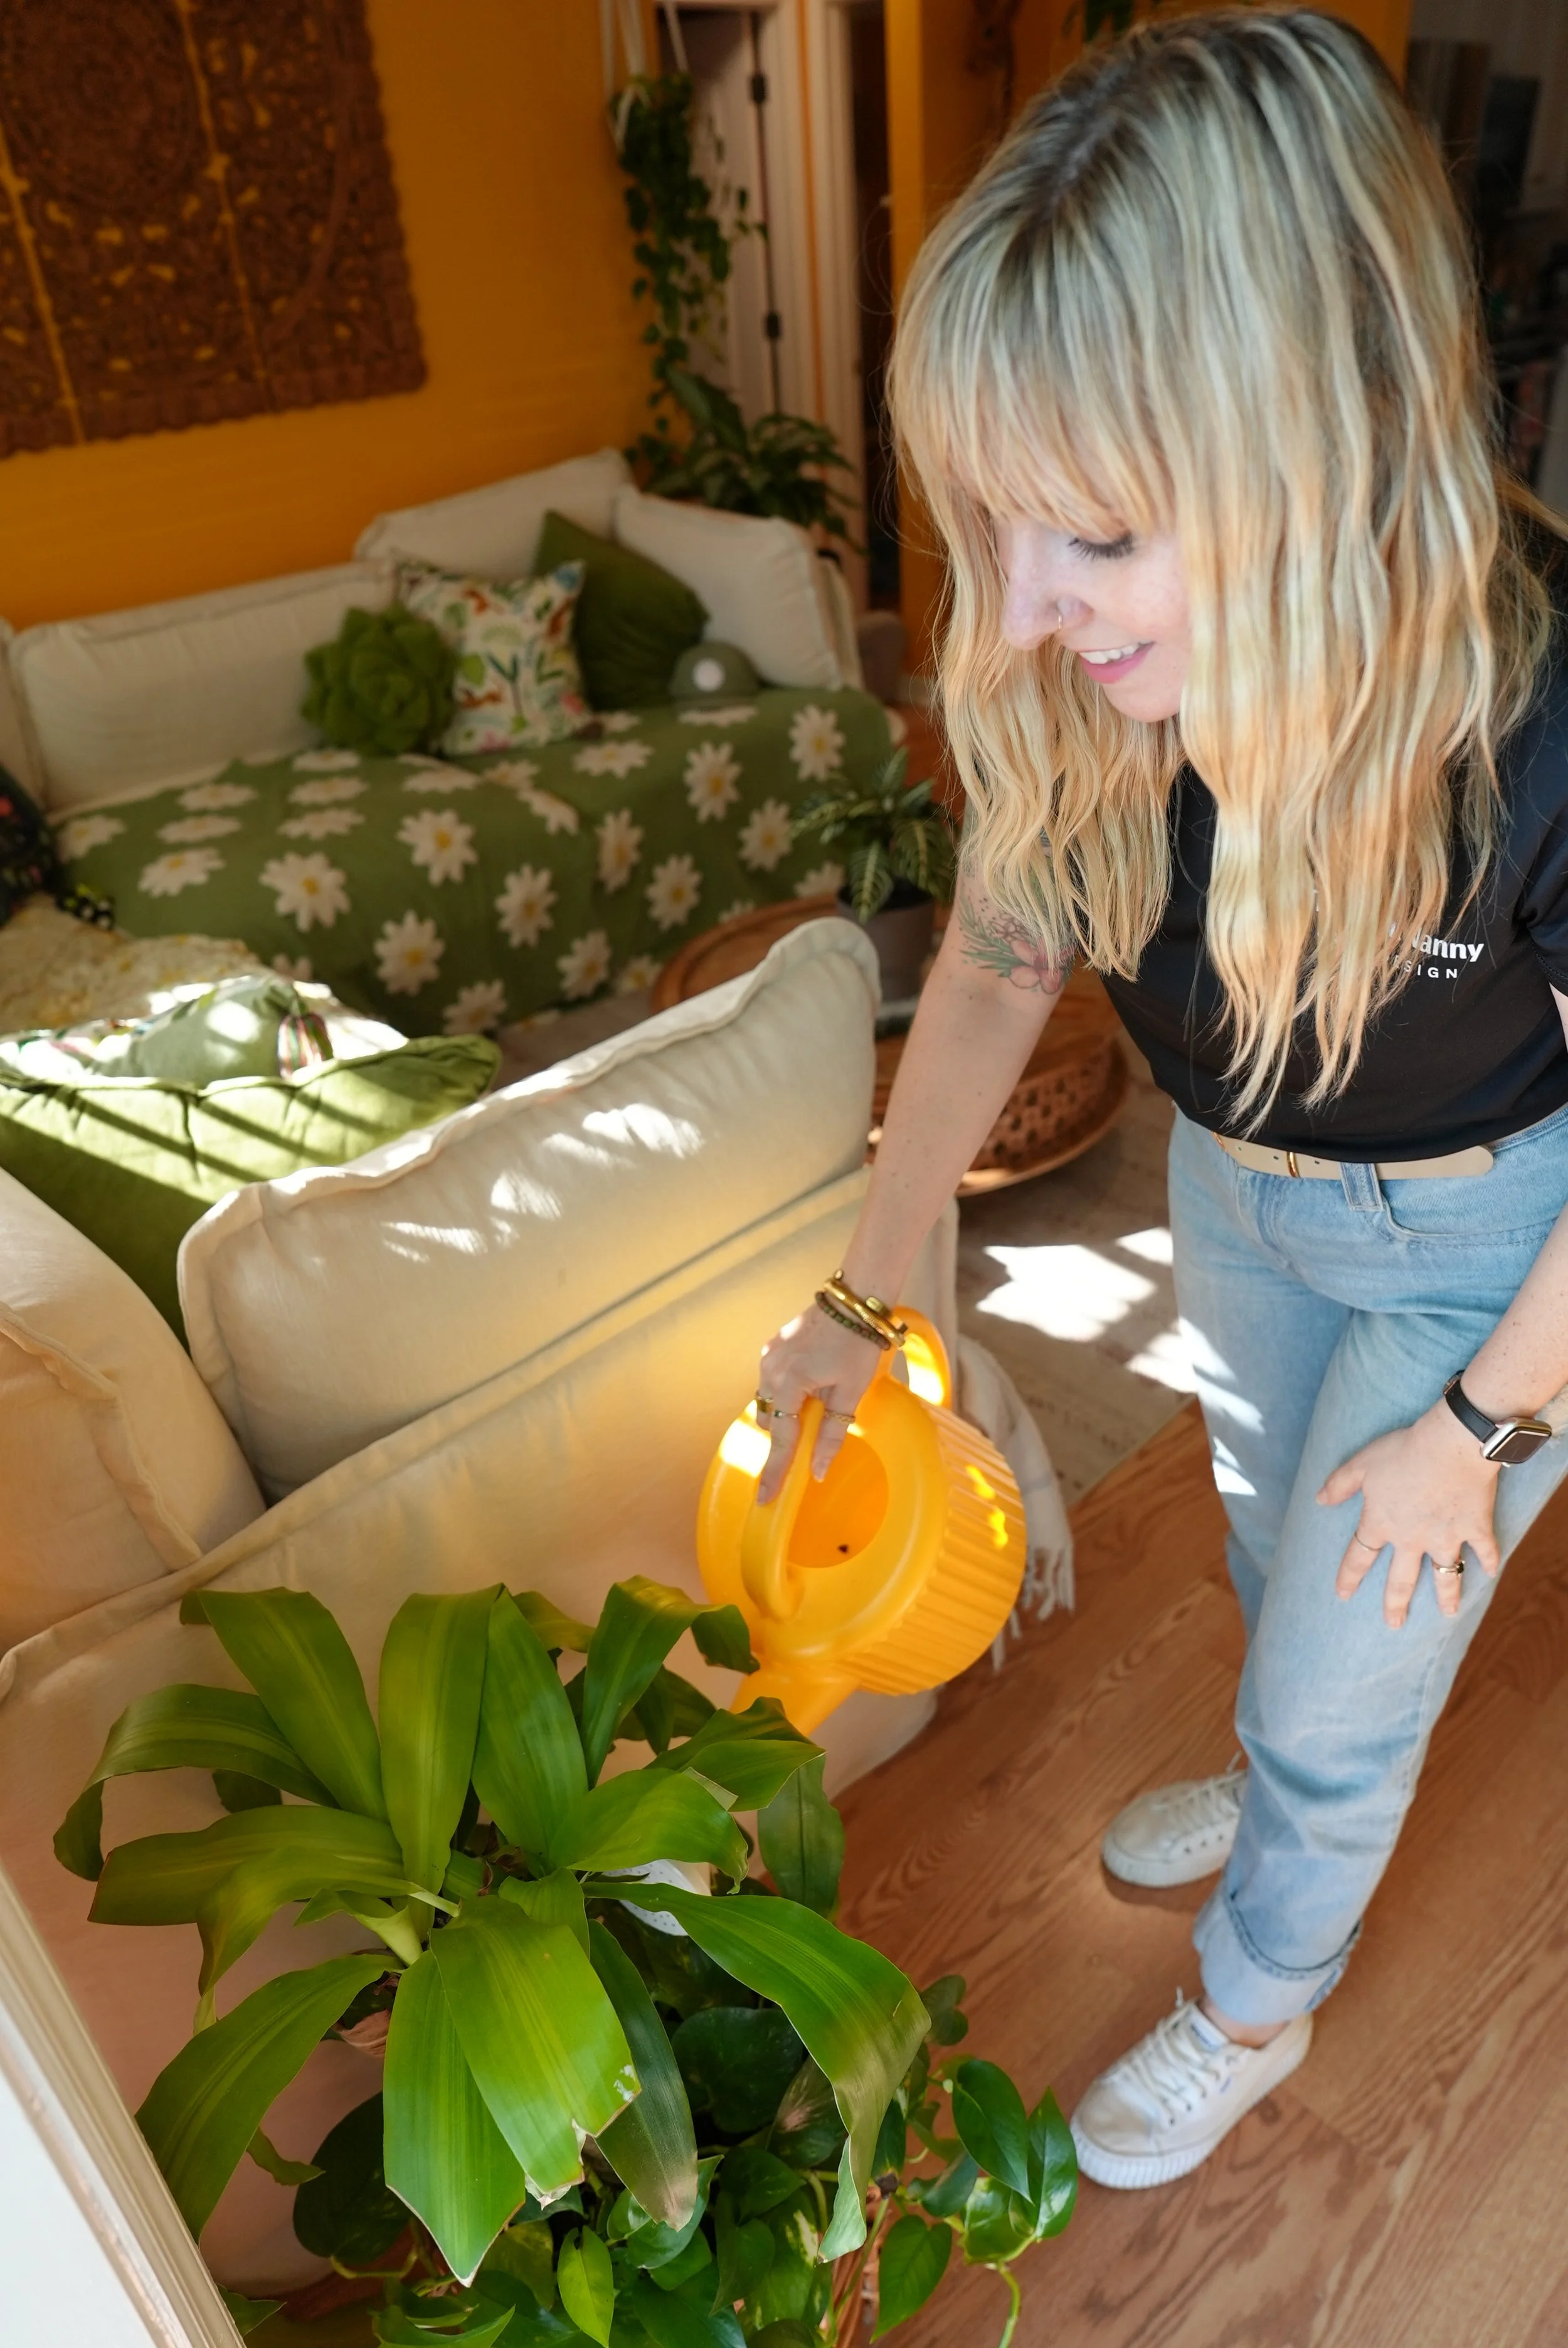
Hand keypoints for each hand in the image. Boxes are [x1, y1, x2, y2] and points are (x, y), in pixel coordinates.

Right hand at [755, 1304, 884, 1502]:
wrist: (856, 1300)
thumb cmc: (859, 1344)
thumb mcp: (852, 1392)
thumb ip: (831, 1433)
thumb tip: (817, 1470)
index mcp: (789, 1382)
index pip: (781, 1439)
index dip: (775, 1472)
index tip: (765, 1498)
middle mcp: (771, 1369)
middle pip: (772, 1421)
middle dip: (786, 1436)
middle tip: (810, 1441)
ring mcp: (769, 1355)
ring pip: (770, 1401)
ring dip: (788, 1411)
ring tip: (819, 1402)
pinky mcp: (774, 1346)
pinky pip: (773, 1381)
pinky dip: (788, 1392)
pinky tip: (812, 1383)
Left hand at [1317, 1401, 1501, 1626]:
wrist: (1451, 1445)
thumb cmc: (1403, 1450)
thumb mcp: (1362, 1463)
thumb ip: (1339, 1484)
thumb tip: (1319, 1500)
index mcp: (1381, 1523)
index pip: (1359, 1556)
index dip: (1349, 1576)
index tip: (1343, 1595)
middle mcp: (1412, 1538)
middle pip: (1401, 1579)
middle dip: (1396, 1604)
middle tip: (1393, 1624)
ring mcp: (1446, 1537)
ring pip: (1446, 1574)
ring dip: (1447, 1595)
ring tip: (1448, 1613)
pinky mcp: (1476, 1527)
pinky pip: (1484, 1549)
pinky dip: (1489, 1561)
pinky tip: (1491, 1573)